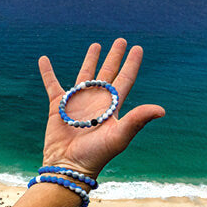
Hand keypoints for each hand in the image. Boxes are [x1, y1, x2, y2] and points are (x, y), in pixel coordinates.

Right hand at [38, 38, 164, 178]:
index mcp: (111, 107)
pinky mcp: (57, 107)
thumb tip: (162, 110)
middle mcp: (96, 102)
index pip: (125, 79)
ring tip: (96, 45)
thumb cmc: (96, 155)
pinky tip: (44, 59)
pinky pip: (52, 85)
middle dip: (114, 57)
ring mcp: (77, 103)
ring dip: (90, 60)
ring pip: (84, 75)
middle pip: (107, 73)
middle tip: (120, 40)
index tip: (138, 48)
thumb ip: (137, 120)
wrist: (69, 166)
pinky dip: (47, 72)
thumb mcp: (119, 137)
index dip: (131, 64)